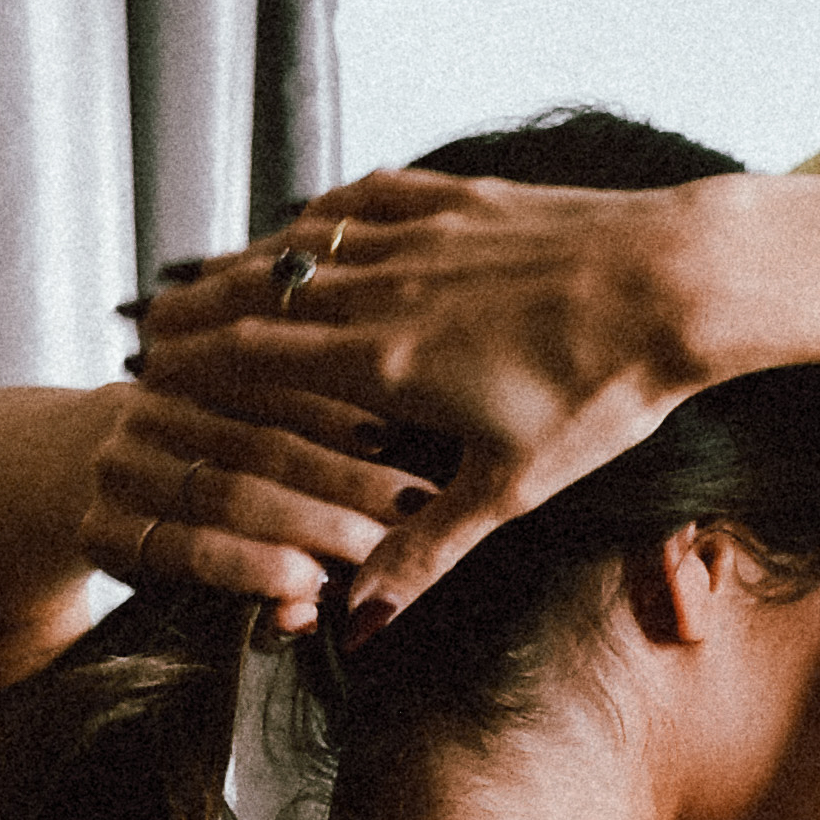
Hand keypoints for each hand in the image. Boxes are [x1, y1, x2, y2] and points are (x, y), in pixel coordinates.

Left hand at [81, 380, 440, 633]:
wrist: (121, 471)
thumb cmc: (178, 555)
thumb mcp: (198, 597)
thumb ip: (248, 607)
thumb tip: (299, 618)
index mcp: (108, 533)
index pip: (190, 551)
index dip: (259, 568)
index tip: (324, 585)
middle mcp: (117, 465)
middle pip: (233, 492)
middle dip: (320, 522)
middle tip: (392, 546)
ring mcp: (146, 407)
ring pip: (259, 439)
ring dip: (340, 472)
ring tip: (407, 500)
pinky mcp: (185, 368)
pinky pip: (265, 388)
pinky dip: (326, 414)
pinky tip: (380, 438)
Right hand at [138, 168, 721, 631]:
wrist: (677, 281)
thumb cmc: (603, 391)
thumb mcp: (510, 489)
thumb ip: (423, 550)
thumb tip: (359, 622)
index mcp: (384, 363)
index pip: (256, 360)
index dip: (193, 365)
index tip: (143, 372)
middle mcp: (384, 287)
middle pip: (263, 295)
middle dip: (199, 310)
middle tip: (145, 321)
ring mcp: (422, 234)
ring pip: (305, 244)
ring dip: (249, 260)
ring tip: (205, 273)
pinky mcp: (463, 198)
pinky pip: (367, 198)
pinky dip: (323, 212)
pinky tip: (309, 216)